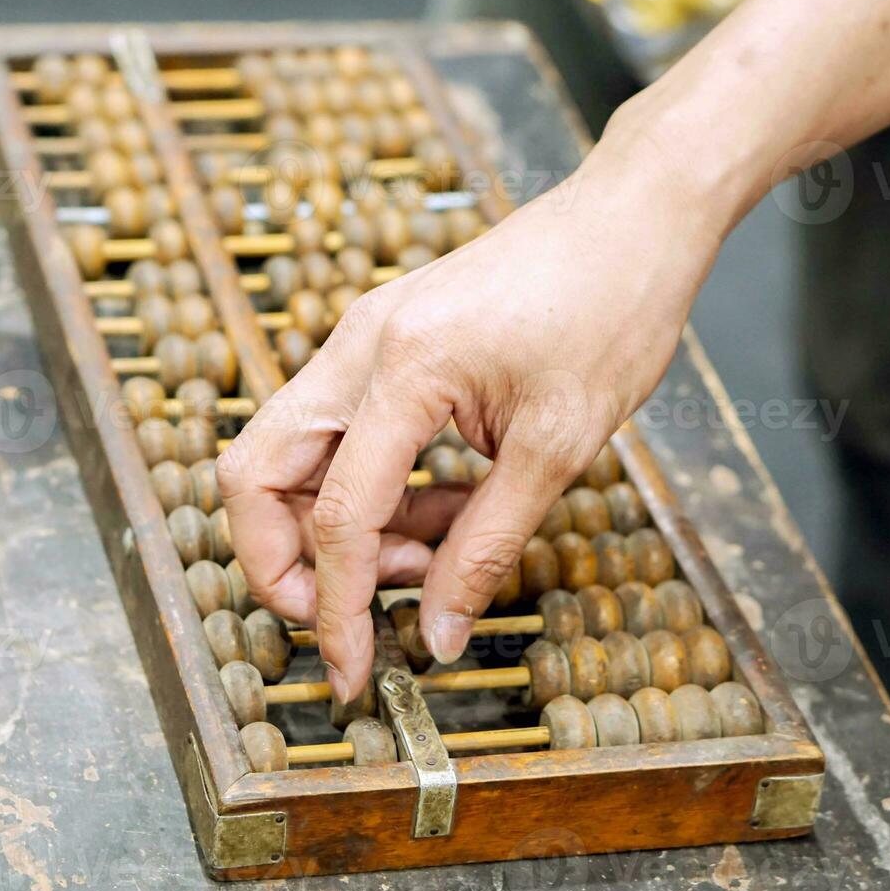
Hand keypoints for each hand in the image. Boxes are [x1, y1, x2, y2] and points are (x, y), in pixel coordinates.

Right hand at [217, 131, 727, 701]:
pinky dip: (369, 489)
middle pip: (256, 473)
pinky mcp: (381, 341)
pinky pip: (340, 433)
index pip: (335, 516)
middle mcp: (357, 347)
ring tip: (432, 556)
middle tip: (352, 614)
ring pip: (288, 456)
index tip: (352, 674)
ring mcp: (362, 338)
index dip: (336, 610)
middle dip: (283, 562)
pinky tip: (441, 512)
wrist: (633, 216)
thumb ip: (488, 545)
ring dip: (337, 527)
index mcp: (402, 368)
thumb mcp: (560, 445)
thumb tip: (440, 637)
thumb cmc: (612, 309)